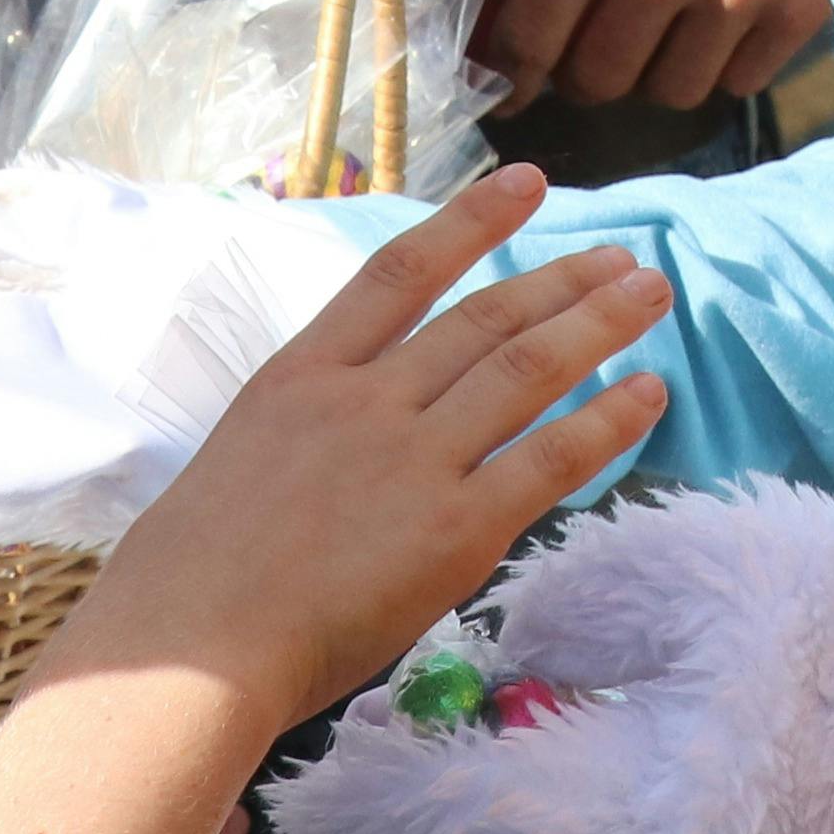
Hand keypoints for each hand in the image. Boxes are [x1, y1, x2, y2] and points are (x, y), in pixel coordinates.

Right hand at [48, 167, 669, 731]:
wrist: (189, 648)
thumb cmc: (183, 584)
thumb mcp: (234, 466)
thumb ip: (300, 440)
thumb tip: (337, 448)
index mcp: (302, 376)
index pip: (399, 272)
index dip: (470, 222)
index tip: (525, 184)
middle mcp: (367, 400)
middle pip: (484, 318)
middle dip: (561, 280)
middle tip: (623, 257)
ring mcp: (415, 459)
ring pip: (527, 369)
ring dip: (597, 325)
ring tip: (650, 294)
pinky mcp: (456, 529)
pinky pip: (549, 459)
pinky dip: (606, 421)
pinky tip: (648, 395)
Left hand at [497, 0, 833, 109]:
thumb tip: (516, 10)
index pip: (529, 37)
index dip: (517, 64)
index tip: (519, 74)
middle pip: (597, 78)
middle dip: (589, 65)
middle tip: (602, 36)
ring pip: (670, 90)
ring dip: (661, 66)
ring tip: (676, 19)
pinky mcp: (803, 7)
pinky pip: (740, 80)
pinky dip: (728, 59)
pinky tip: (735, 10)